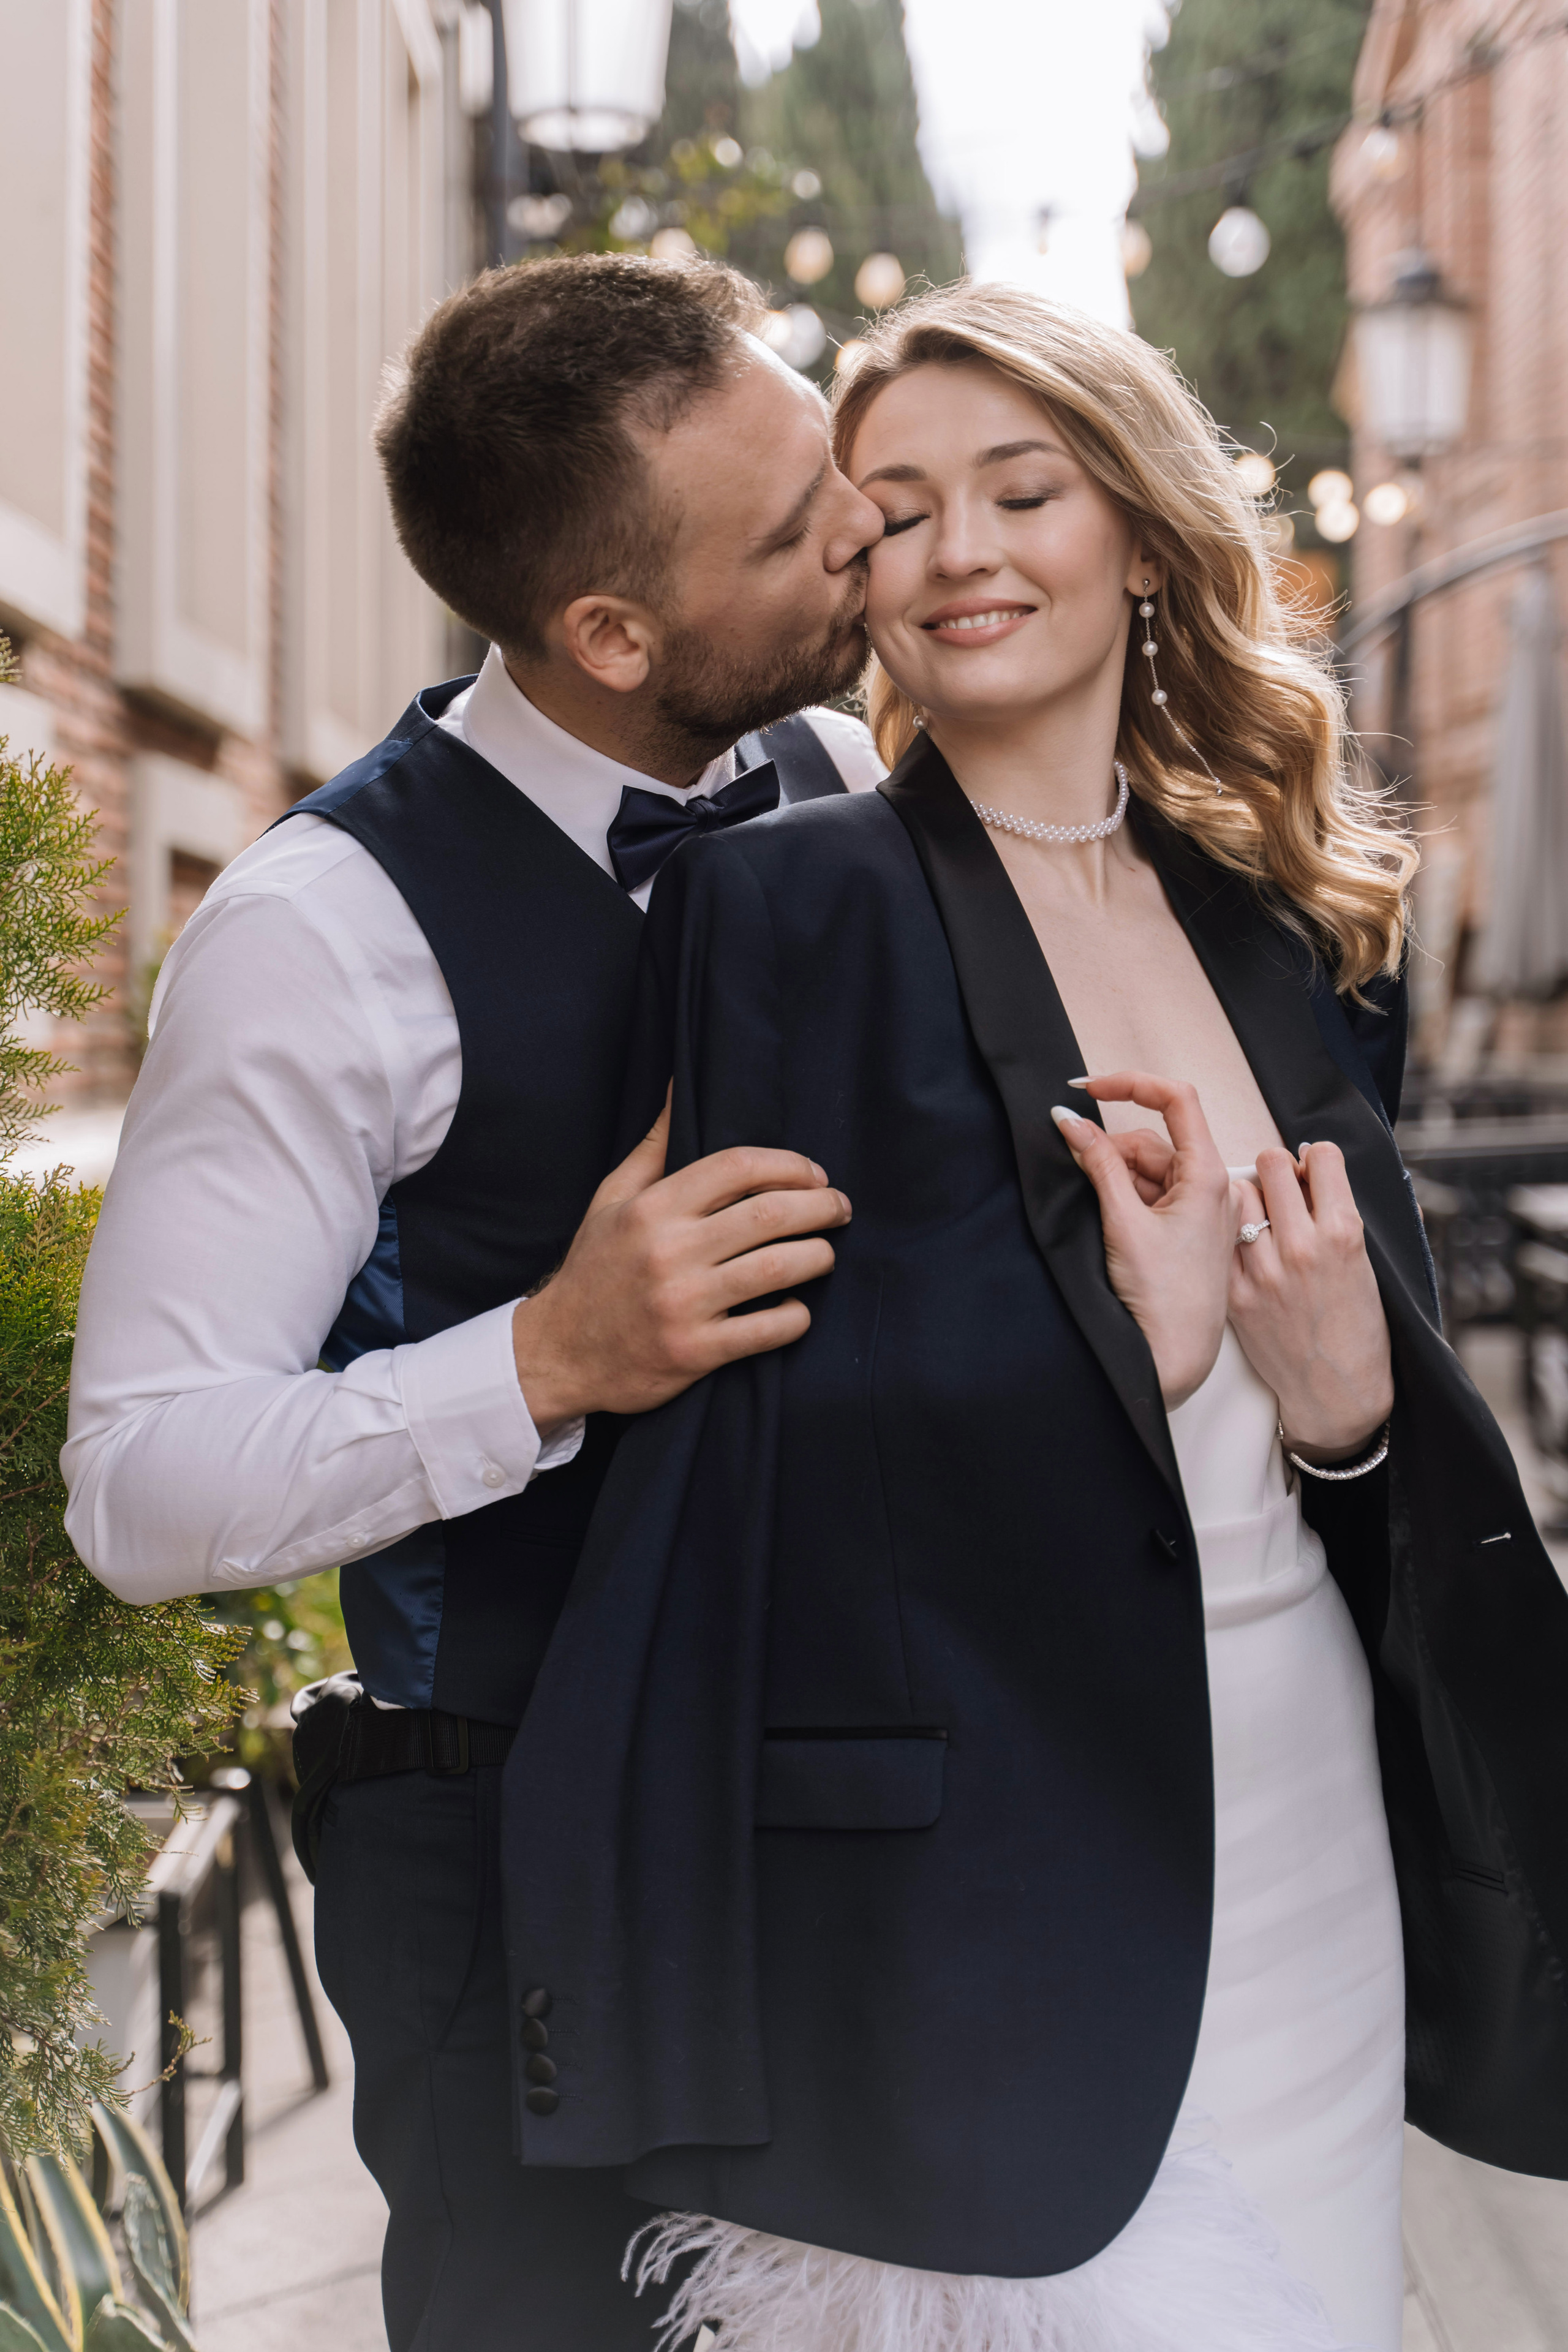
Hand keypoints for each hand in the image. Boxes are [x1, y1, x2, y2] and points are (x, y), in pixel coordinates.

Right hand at [511, 1093, 850, 1432]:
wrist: (559, 1354)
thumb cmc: (594, 1270)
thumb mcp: (611, 1200)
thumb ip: (654, 1147)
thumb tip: (679, 1084)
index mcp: (652, 1209)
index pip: (738, 1166)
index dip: (789, 1164)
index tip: (813, 1173)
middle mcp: (669, 1251)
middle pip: (770, 1212)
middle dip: (821, 1206)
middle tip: (840, 1207)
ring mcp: (684, 1304)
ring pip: (779, 1268)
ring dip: (819, 1256)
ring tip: (826, 1252)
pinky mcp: (696, 1352)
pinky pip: (769, 1330)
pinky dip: (796, 1316)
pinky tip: (797, 1307)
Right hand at [1052, 1074, 1233, 1408]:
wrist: (1176, 1357)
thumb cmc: (1163, 1297)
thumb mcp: (1122, 1221)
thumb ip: (1097, 1163)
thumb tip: (1069, 1120)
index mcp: (1208, 1175)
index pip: (1175, 1099)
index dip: (1130, 1084)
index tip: (1086, 1089)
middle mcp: (1212, 1187)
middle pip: (1153, 1140)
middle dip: (1111, 1149)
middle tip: (1081, 1177)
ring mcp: (1201, 1210)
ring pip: (1148, 1169)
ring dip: (1116, 1179)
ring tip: (1103, 1219)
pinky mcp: (1188, 1231)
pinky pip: (1152, 1196)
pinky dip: (1125, 1200)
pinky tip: (1112, 1228)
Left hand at [1229, 1142, 1392, 1459]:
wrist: (1336, 1392)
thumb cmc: (1360, 1329)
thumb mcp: (1371, 1265)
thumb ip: (1347, 1214)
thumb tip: (1325, 1166)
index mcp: (1344, 1233)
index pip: (1321, 1157)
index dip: (1316, 1160)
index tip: (1313, 1174)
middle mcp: (1302, 1247)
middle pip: (1270, 1163)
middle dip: (1278, 1170)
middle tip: (1281, 1190)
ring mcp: (1264, 1271)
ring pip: (1238, 1195)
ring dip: (1250, 1200)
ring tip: (1263, 1220)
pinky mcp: (1236, 1294)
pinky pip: (1222, 1238)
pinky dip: (1231, 1236)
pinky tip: (1245, 1249)